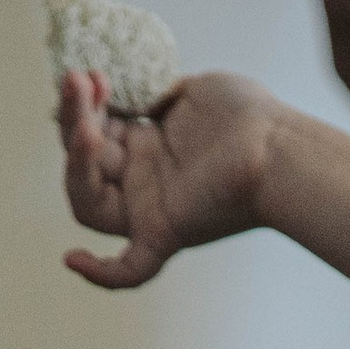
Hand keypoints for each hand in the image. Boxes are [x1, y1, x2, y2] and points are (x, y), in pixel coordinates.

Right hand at [58, 66, 279, 290]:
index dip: (82, 105)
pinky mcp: (166, 234)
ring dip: (78, 162)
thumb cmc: (247, 116)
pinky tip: (71, 260)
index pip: (92, 132)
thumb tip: (132, 94)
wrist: (278, 145)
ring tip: (88, 128)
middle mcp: (144, 180)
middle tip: (81, 81)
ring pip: (88, 204)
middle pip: (82, 163)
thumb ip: (156, 92)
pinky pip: (129, 269)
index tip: (91, 75)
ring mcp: (151, 209)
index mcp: (147, 146)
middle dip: (74, 119)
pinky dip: (101, 273)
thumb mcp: (192, 91)